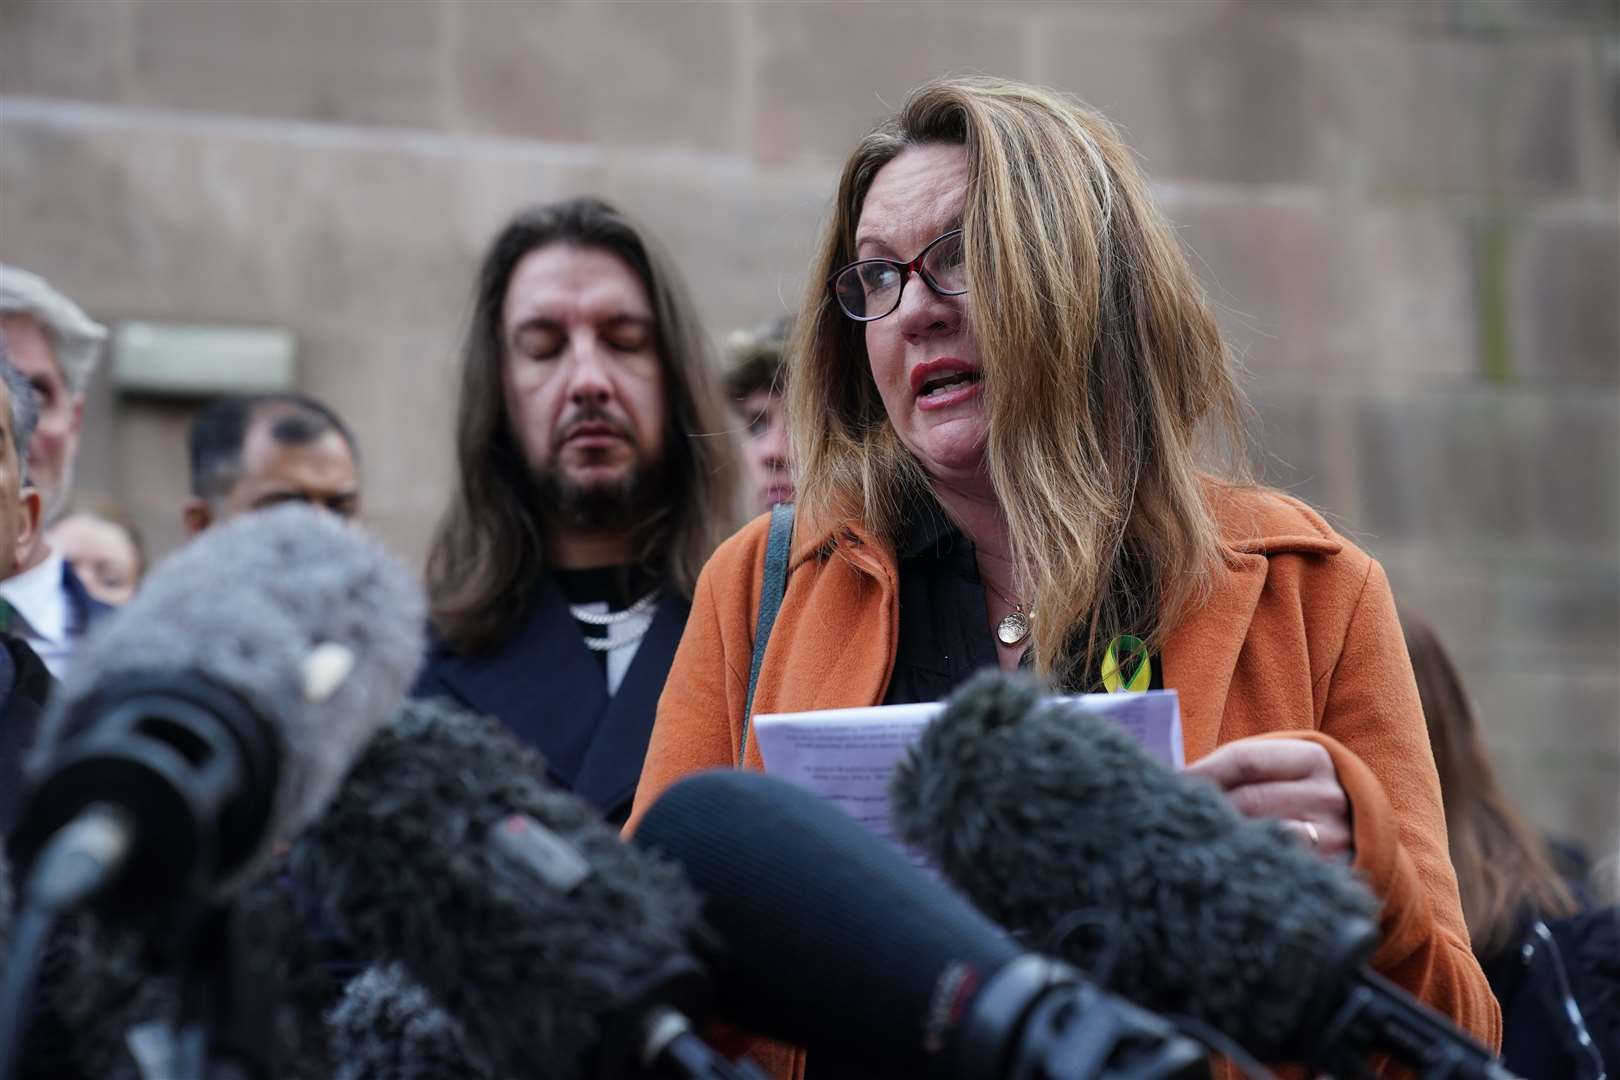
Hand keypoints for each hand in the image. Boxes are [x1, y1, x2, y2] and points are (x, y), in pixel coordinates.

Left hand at [1185, 738, 1352, 860]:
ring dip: (1223, 841)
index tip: (1168, 785)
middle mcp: (1328, 795)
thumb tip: (1175, 780)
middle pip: (1247, 801)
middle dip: (1206, 811)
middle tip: (1170, 821)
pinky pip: (1277, 869)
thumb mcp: (1283, 770)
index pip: (1243, 760)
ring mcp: (1335, 837)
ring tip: (1192, 845)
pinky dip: (1246, 867)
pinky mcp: (1332, 875)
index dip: (1201, 772)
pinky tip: (1224, 868)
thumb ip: (1239, 769)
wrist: (1363, 836)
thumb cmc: (1299, 796)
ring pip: (1260, 837)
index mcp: (1312, 758)